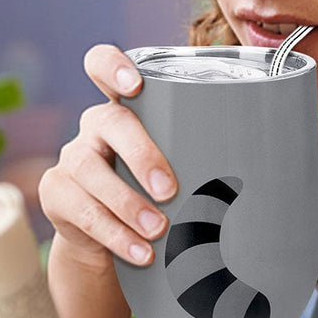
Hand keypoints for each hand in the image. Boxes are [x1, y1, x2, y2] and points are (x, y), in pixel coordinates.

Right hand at [38, 44, 178, 276]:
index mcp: (125, 107)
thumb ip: (198, 158)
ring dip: (128, 204)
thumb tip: (261, 171)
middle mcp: (95, 126)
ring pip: (91, 171)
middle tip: (168, 190)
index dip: (112, 66)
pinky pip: (83, 211)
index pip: (102, 65)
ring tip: (159, 231)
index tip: (135, 85)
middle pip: (110, 122)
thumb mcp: (176, 168)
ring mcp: (72, 158)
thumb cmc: (157, 194)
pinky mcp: (56, 193)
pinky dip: (115, 235)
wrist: (109, 240)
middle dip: (141, 155)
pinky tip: (140, 252)